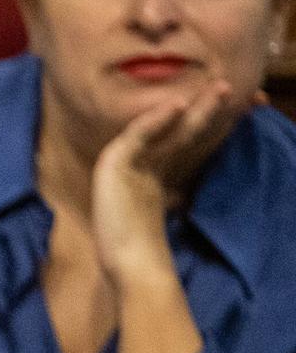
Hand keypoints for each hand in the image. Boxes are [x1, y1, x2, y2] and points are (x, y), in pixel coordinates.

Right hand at [90, 79, 253, 284]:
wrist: (129, 264)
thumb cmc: (142, 246)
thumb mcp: (162, 216)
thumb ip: (174, 195)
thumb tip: (190, 185)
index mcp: (154, 177)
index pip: (185, 144)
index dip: (210, 127)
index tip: (240, 113)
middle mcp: (141, 166)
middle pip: (178, 132)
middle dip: (204, 110)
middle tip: (228, 88)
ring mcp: (126, 164)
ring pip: (163, 129)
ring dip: (190, 108)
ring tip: (217, 90)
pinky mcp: (113, 166)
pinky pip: (138, 137)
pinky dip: (155, 120)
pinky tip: (176, 106)